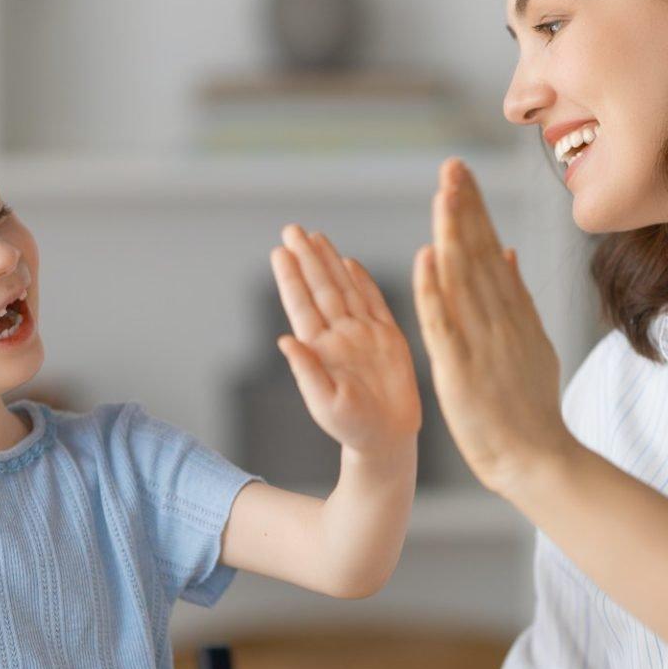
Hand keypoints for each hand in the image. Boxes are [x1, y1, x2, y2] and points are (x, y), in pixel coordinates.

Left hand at [271, 225, 421, 460]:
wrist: (386, 440)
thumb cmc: (352, 428)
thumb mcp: (324, 404)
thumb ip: (306, 370)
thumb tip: (283, 340)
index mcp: (321, 349)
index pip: (303, 305)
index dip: (291, 278)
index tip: (279, 251)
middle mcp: (340, 336)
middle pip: (321, 288)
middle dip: (306, 258)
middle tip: (291, 229)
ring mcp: (364, 335)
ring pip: (344, 289)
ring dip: (328, 262)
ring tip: (315, 236)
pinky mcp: (388, 338)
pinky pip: (374, 302)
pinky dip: (362, 281)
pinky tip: (349, 263)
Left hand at [413, 158, 577, 498]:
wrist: (538, 459)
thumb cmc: (529, 406)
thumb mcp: (531, 341)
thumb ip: (517, 296)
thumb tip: (508, 250)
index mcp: (513, 313)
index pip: (489, 251)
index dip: (474, 211)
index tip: (460, 175)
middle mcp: (499, 320)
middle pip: (478, 254)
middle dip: (464, 206)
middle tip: (451, 164)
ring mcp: (482, 342)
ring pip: (463, 278)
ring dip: (451, 232)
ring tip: (443, 192)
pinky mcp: (461, 369)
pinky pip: (445, 323)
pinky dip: (434, 290)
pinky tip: (426, 257)